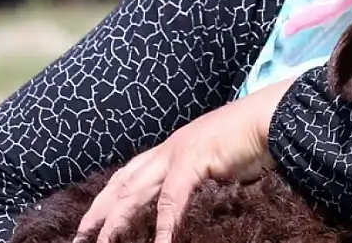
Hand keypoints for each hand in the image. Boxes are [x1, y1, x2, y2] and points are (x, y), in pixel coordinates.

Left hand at [78, 76, 295, 242]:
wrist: (272, 119)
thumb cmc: (252, 142)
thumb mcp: (218, 167)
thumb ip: (201, 184)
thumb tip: (194, 209)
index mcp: (171, 148)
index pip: (129, 175)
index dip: (108, 198)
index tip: (92, 221)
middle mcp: (168, 148)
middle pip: (122, 182)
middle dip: (99, 211)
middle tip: (80, 237)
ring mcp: (178, 152)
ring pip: (135, 190)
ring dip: (116, 220)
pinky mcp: (194, 159)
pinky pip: (172, 197)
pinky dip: (165, 223)